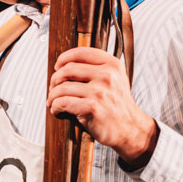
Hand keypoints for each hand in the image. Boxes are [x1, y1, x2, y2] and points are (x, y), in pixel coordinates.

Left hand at [48, 47, 157, 164]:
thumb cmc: (117, 106)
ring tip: (53, 102)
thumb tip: (65, 65)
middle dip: (55, 79)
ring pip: (62, 87)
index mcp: (112, 65)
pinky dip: (55, 106)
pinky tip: (57, 110)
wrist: (130, 129)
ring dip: (52, 96)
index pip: (81, 53)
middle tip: (53, 88)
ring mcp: (100, 91)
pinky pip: (63, 102)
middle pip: (68, 69)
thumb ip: (97, 69)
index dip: (64, 58)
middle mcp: (107, 75)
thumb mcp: (115, 80)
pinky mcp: (92, 107)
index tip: (58, 66)